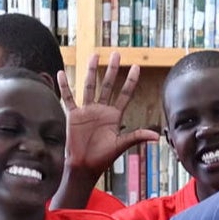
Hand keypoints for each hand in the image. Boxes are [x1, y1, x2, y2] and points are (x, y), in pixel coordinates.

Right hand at [61, 53, 160, 179]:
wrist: (84, 166)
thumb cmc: (103, 158)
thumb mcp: (121, 145)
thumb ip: (137, 136)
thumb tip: (157, 136)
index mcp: (114, 116)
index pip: (125, 94)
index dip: (131, 81)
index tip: (136, 67)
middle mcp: (101, 110)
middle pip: (108, 85)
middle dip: (112, 70)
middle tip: (116, 54)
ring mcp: (87, 111)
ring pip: (90, 86)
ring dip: (92, 71)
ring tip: (94, 55)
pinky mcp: (74, 115)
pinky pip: (68, 97)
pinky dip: (64, 86)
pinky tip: (61, 73)